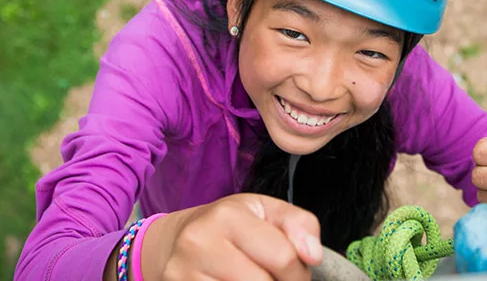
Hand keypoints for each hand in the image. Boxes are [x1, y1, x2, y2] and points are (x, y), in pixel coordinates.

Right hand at [143, 194, 322, 280]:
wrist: (173, 243)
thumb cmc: (226, 227)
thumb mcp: (264, 212)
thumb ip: (298, 224)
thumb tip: (313, 256)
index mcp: (228, 216)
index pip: (283, 257)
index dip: (298, 273)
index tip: (295, 274)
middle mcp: (200, 243)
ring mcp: (183, 274)